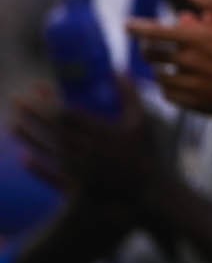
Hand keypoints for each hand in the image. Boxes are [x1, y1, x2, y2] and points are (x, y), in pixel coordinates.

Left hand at [12, 83, 161, 207]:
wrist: (148, 193)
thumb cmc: (145, 154)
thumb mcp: (142, 121)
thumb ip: (129, 94)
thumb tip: (119, 69)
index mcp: (99, 132)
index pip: (66, 112)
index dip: (48, 100)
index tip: (34, 88)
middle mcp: (85, 149)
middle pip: (51, 128)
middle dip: (32, 113)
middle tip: (15, 100)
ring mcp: (78, 168)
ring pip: (47, 149)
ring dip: (28, 136)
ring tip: (12, 124)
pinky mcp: (75, 185)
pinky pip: (50, 174)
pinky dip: (35, 166)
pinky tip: (23, 158)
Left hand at [128, 0, 211, 126]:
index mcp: (198, 39)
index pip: (154, 31)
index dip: (137, 26)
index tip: (127, 24)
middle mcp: (189, 62)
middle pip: (151, 54)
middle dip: (148, 47)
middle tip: (154, 45)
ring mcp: (190, 84)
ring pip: (159, 74)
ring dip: (160, 67)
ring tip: (168, 64)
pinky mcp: (193, 103)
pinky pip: (168, 94)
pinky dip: (169, 87)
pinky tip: (179, 82)